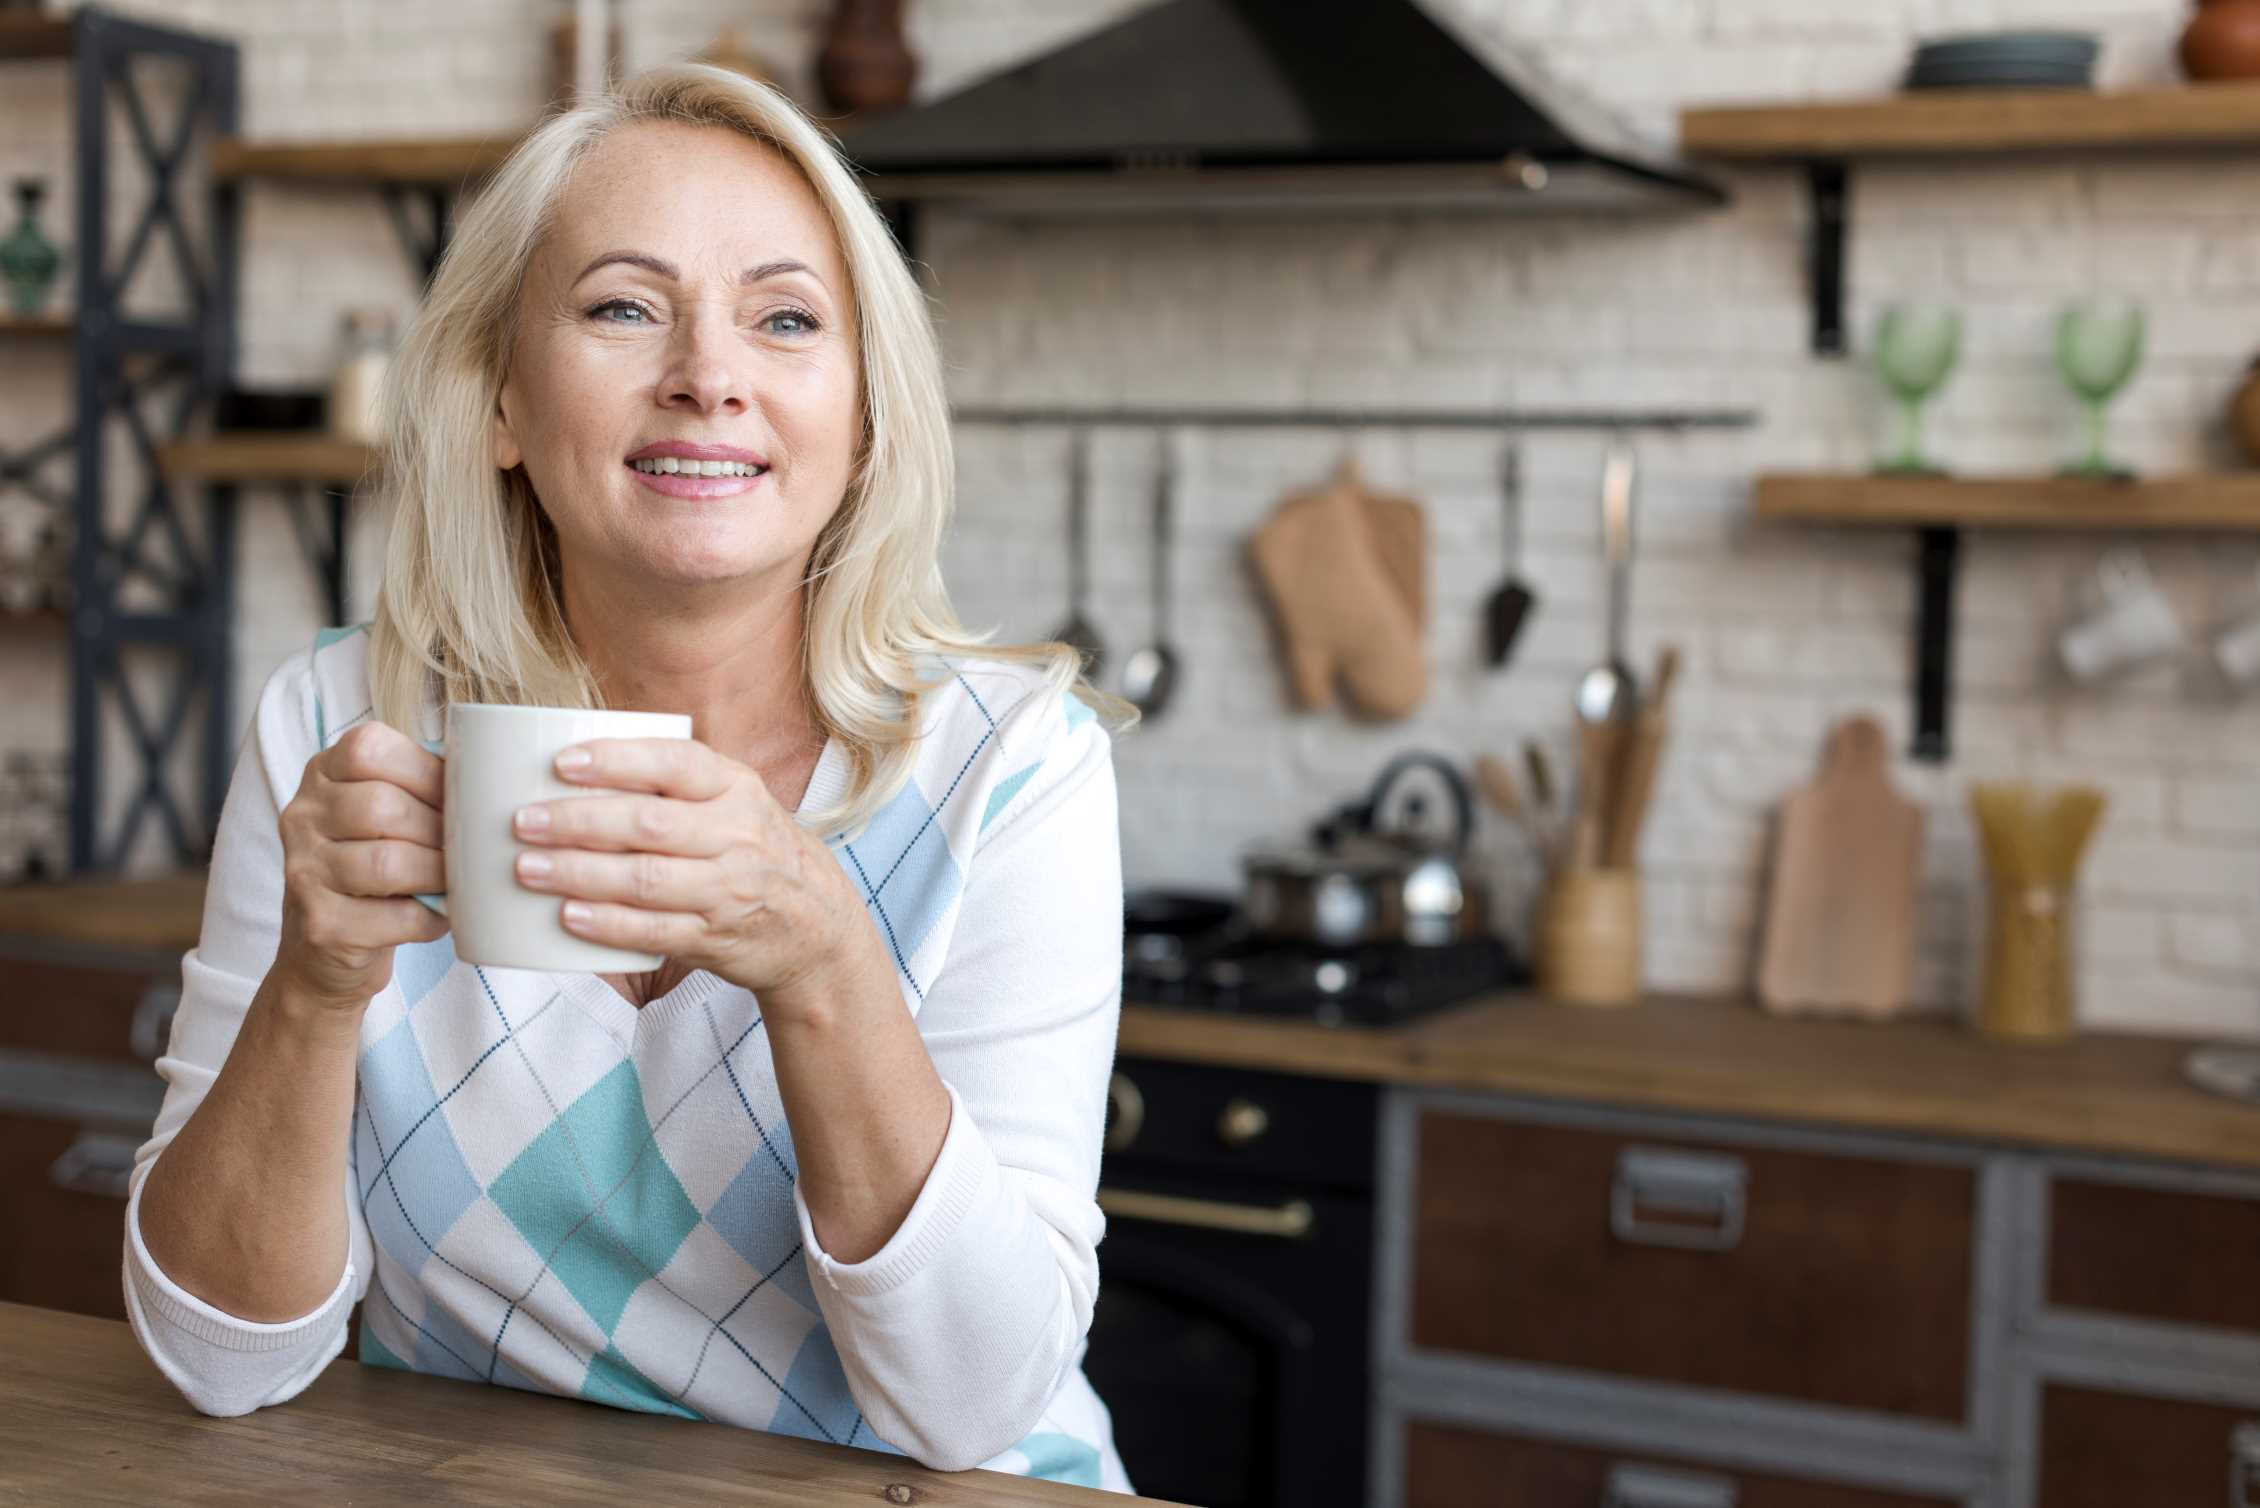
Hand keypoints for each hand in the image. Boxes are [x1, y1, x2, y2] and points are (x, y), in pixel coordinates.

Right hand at [275, 721, 448, 1011]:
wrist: (326, 947)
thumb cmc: (375, 864)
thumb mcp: (386, 811)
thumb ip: (423, 786)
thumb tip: (495, 779)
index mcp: (323, 774)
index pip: (369, 750)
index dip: (426, 772)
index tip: (458, 796)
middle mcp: (302, 816)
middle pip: (381, 807)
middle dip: (439, 829)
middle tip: (466, 847)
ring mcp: (304, 871)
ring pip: (388, 862)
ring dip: (438, 873)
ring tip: (456, 879)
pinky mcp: (321, 924)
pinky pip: (397, 915)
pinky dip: (431, 917)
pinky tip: (438, 914)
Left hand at [509, 738, 882, 1011]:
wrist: (818, 929)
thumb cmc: (755, 853)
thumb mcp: (736, 803)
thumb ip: (676, 784)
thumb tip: (571, 763)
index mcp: (737, 788)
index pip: (677, 763)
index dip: (617, 760)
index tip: (561, 762)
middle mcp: (738, 835)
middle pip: (649, 824)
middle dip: (578, 822)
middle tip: (523, 821)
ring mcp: (729, 890)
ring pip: (646, 879)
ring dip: (580, 874)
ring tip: (527, 867)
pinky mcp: (716, 938)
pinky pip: (655, 931)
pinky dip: (608, 924)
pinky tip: (568, 916)